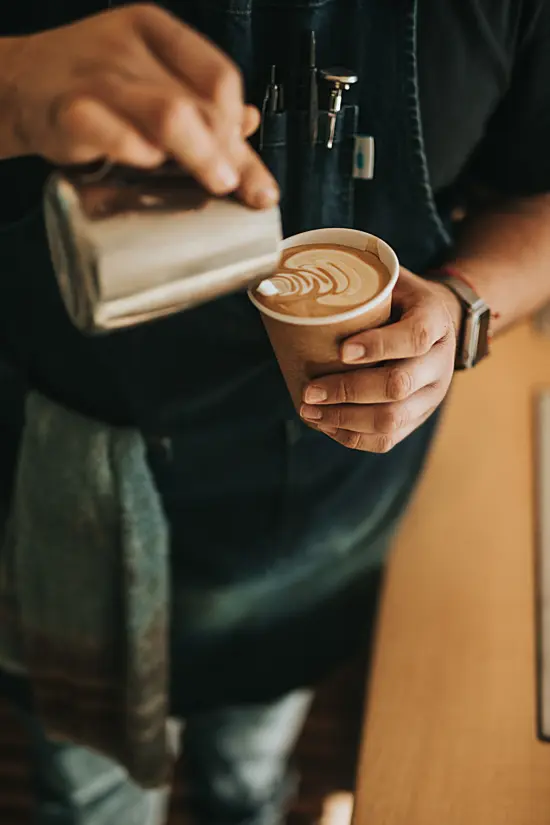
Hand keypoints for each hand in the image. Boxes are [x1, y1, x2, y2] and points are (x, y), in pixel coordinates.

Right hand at [2, 4, 277, 207]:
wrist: (17, 85)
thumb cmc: (91, 88)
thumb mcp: (149, 82)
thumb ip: (201, 107)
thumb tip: (251, 124)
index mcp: (156, 33)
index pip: (219, 76)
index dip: (237, 124)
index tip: (242, 161)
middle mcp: (128, 48)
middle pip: (201, 103)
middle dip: (226, 151)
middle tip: (232, 183)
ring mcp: (97, 78)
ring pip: (170, 116)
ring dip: (201, 156)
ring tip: (216, 183)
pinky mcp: (69, 113)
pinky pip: (116, 136)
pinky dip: (142, 156)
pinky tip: (150, 168)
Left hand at [300, 269, 461, 451]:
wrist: (434, 323)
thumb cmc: (397, 298)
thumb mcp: (389, 279)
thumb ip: (358, 282)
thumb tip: (297, 283)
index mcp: (435, 320)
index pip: (415, 337)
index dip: (378, 346)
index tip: (341, 350)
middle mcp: (440, 362)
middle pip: (398, 386)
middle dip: (347, 391)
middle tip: (309, 391)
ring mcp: (431, 395)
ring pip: (392, 420)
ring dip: (344, 420)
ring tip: (309, 411)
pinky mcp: (418, 418)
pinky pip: (388, 439)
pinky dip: (352, 437)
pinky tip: (325, 426)